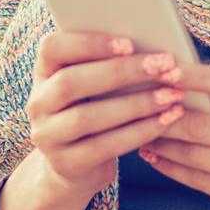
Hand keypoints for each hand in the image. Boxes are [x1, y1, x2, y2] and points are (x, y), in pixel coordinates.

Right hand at [24, 31, 187, 198]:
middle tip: (164, 65)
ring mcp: (47, 137)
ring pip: (87, 116)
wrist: (76, 166)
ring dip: (136, 103)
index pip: (51, 48)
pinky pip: (104, 146)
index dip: (88, 44)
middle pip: (71, 82)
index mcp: (43, 73)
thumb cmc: (95, 109)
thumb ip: (108, 63)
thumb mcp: (93, 85)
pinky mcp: (66, 164)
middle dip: (122, 72)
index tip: (129, 43)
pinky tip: (166, 120)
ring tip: (171, 95)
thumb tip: (153, 44)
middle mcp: (38, 104)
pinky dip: (139, 131)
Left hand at [136, 62, 209, 209]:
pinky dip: (174, 168)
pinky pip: (201, 182)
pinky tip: (158, 158)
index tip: (167, 69)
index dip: (197, 76)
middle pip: (204, 126)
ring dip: (163, 143)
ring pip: (196, 156)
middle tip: (140, 104)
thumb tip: (192, 85)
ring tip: (140, 132)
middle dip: (166, 116)